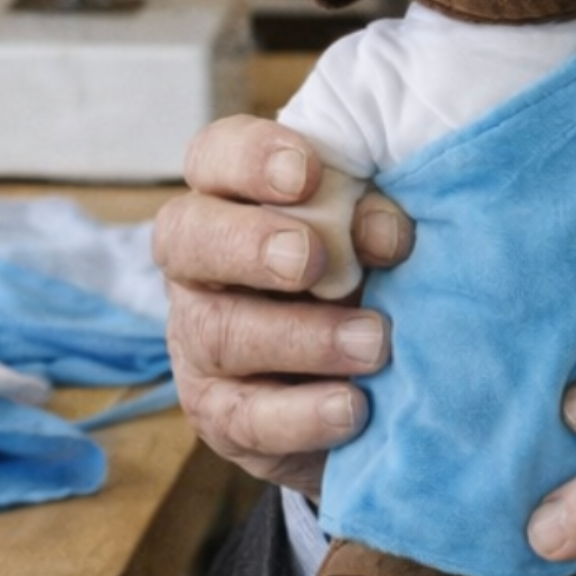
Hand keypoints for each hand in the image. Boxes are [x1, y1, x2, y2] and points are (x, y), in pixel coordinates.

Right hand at [153, 115, 412, 497]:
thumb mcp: (375, 231)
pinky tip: (353, 407)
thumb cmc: (368, 270)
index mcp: (234, 197)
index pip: (215, 158)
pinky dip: (303, 414)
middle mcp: (200, 265)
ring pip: (220, 332)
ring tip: (374, 343)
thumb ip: (375, 217)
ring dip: (304, 337)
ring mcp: (199, 340)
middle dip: (250, 244)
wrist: (370, 379)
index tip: (308, 173)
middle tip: (310, 259)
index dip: (251, 159)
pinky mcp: (221, 413)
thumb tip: (387, 233)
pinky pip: (244, 417)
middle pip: (187, 238)